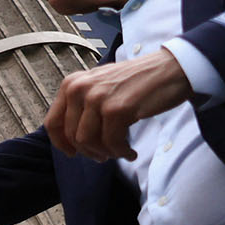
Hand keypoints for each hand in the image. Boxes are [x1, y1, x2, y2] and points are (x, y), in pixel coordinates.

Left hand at [43, 48, 191, 161]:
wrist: (172, 69)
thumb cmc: (138, 80)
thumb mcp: (99, 85)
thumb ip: (81, 105)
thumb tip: (71, 137)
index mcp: (71, 83)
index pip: (53, 122)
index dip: (61, 143)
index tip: (72, 153)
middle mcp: (80, 89)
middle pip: (72, 136)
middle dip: (88, 151)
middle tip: (103, 156)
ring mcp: (98, 98)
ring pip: (88, 141)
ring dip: (105, 152)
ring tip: (119, 151)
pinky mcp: (117, 109)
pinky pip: (111, 143)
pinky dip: (121, 152)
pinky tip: (131, 152)